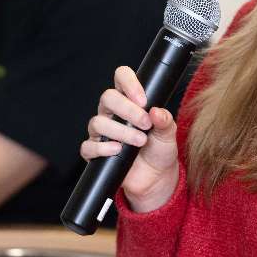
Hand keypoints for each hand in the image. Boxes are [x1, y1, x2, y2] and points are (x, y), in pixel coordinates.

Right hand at [80, 66, 178, 212]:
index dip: (129, 83)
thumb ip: (165, 121)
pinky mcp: (96, 152)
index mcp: (129, 101)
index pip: (121, 78)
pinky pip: (88, 146)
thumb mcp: (168, 134)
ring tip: (139, 141)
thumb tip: (157, 111)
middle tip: (145, 123)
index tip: (143, 100)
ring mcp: (102, 132)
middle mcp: (112, 113)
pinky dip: (102, 148)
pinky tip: (118, 150)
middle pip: (107, 97)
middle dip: (127, 110)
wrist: (156, 178)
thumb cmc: (159, 150)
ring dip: (120, 131)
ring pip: (98, 122)